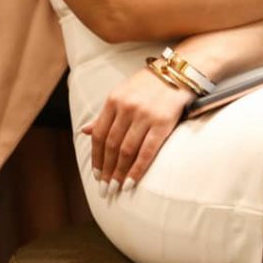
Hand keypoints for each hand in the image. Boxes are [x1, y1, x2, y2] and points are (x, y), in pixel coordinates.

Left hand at [82, 67, 194, 195]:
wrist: (178, 72)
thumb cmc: (148, 85)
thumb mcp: (122, 93)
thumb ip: (104, 114)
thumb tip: (84, 131)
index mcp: (114, 100)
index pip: (99, 134)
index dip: (96, 157)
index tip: (96, 174)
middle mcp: (127, 107)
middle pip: (111, 145)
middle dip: (106, 170)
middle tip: (104, 189)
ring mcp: (144, 115)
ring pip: (126, 151)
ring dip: (119, 173)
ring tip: (116, 189)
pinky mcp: (162, 123)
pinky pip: (146, 151)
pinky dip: (137, 170)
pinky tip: (131, 182)